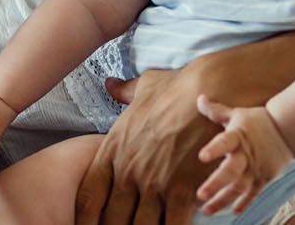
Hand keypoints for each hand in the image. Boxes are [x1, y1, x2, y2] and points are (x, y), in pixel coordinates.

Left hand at [75, 71, 218, 224]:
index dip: (86, 217)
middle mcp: (129, 171)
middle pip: (113, 218)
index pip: (89, 196)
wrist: (208, 90)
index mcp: (114, 150)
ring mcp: (155, 182)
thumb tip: (111, 84)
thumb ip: (123, 92)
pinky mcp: (182, 190)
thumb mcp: (142, 88)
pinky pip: (174, 224)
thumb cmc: (176, 88)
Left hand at [194, 96, 293, 215]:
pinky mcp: (264, 177)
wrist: (290, 129)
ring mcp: (256, 168)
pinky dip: (244, 203)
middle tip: (200, 195)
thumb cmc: (258, 120)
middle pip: (231, 172)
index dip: (214, 149)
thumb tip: (199, 98)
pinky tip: (233, 212)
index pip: (224, 142)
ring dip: (223, 199)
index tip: (201, 157)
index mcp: (238, 136)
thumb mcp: (237, 114)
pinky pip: (253, 193)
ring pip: (239, 187)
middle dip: (215, 184)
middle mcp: (246, 155)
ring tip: (207, 210)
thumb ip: (216, 110)